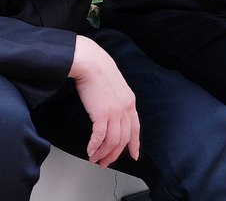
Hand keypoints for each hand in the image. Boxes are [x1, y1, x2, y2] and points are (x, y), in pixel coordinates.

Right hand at [69, 35, 139, 167]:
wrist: (91, 63)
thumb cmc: (99, 70)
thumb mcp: (116, 86)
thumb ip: (118, 100)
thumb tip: (113, 112)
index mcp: (130, 102)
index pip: (135, 128)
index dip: (134, 144)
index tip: (134, 155)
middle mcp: (125, 108)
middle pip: (123, 139)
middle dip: (114, 154)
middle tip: (105, 162)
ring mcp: (115, 112)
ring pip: (111, 141)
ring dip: (102, 153)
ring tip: (94, 158)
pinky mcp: (102, 114)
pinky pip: (99, 137)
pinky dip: (94, 146)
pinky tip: (89, 150)